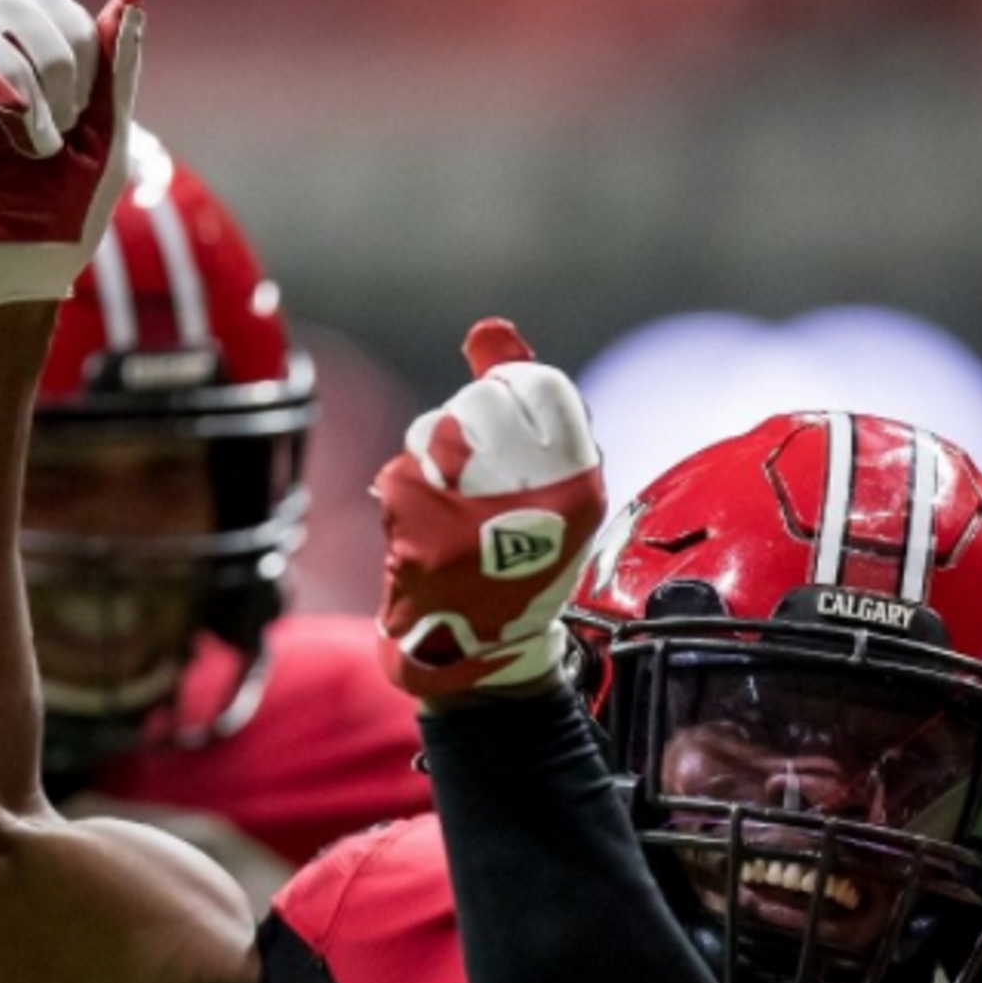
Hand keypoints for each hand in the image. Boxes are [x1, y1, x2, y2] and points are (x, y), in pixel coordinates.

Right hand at [0, 0, 145, 310]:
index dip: (81, 47)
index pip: (56, 8)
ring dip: (20, 82)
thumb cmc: (57, 224)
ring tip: (33, 144)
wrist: (14, 282)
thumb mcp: (104, 143)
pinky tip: (6, 117)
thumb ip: (116, 70)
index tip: (84, 116)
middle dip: (55, 61)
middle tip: (60, 130)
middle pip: (17, 5)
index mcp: (33, 69)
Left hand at [376, 319, 608, 702]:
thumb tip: (488, 329)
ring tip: (457, 510)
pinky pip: (401, 473)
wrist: (482, 653)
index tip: (512, 430)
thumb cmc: (525, 556)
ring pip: (433, 433)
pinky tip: (426, 531)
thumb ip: (526, 395)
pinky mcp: (415, 534)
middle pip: (480, 403)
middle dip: (469, 426)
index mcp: (580, 486)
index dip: (515, 397)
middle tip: (479, 480)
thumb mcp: (554, 480)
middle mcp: (533, 500)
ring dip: (435, 458)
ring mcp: (470, 517)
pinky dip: (408, 493)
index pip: (540, 387)